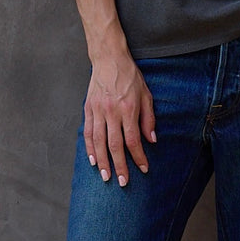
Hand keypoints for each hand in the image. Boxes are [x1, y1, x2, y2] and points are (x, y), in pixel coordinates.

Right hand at [84, 51, 155, 186]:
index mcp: (128, 108)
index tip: (143, 168)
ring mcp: (98, 110)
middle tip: (123, 182)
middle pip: (114, 145)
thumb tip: (151, 140)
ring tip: (106, 176)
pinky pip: (88, 132)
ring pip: (98, 142)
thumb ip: (148, 118)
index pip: (133, 139)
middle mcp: (112, 111)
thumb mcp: (146, 93)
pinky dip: (89, 148)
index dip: (138, 156)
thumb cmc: (130, 75)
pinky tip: (92, 159)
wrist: (109, 58)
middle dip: (119, 166)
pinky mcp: (88, 108)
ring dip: (102, 161)